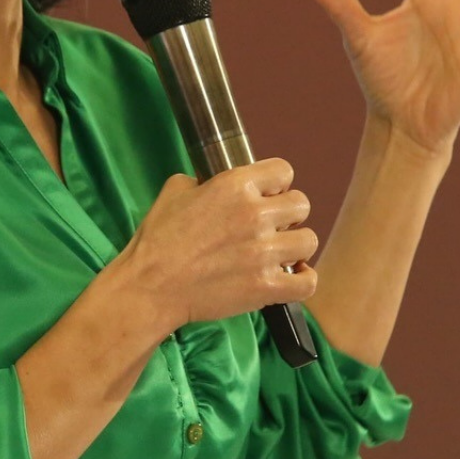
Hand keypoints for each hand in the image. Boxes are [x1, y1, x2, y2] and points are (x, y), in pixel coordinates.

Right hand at [117, 159, 316, 330]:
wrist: (151, 286)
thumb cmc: (158, 239)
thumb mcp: (175, 190)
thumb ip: (204, 181)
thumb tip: (215, 184)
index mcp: (235, 186)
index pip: (283, 171)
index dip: (276, 184)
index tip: (267, 196)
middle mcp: (255, 215)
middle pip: (301, 204)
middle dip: (288, 214)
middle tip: (271, 227)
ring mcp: (263, 252)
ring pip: (308, 241)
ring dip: (295, 246)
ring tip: (278, 253)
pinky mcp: (266, 287)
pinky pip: (308, 281)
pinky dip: (302, 279)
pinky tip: (290, 276)